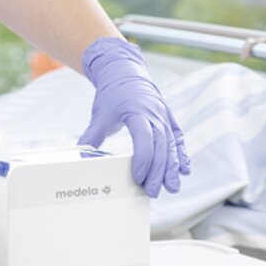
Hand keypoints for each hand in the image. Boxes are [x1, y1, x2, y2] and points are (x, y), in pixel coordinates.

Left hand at [78, 37, 190, 197]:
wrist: (125, 73)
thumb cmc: (112, 94)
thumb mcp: (100, 114)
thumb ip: (91, 136)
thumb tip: (80, 154)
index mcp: (138, 112)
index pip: (144, 139)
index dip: (143, 159)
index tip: (138, 177)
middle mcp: (155, 115)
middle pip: (160, 147)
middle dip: (158, 171)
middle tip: (153, 192)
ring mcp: (164, 117)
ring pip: (171, 146)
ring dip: (172, 168)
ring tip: (172, 187)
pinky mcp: (168, 120)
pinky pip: (178, 139)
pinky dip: (182, 155)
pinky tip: (185, 170)